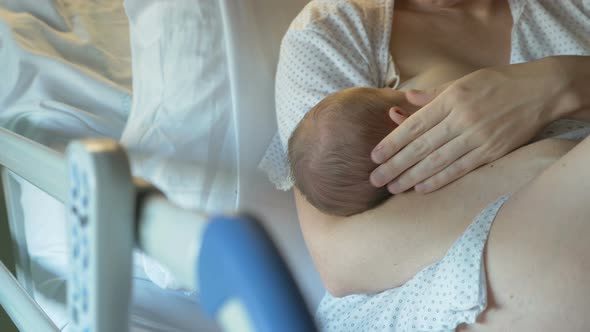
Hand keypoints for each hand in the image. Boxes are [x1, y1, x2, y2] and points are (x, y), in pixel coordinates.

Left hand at [370, 61, 564, 193]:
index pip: (414, 125)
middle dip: (395, 165)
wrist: (541, 91)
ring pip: (437, 161)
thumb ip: (432, 94)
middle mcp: (462, 119)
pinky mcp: (492, 151)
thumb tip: (405, 98)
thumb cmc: (496, 83)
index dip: (392, 143)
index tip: (374, 156)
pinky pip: (460, 169)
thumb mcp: (462, 81)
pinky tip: (421, 188)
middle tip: (375, 179)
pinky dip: (439, 180)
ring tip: (393, 188)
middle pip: (421, 147)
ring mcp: (478, 137)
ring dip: (412, 177)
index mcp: (451, 99)